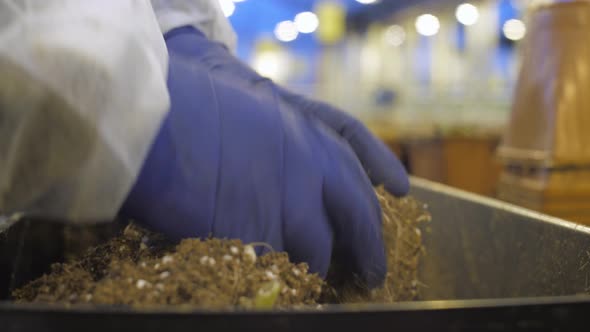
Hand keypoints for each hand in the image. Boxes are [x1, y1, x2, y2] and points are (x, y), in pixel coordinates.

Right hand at [120, 27, 408, 287]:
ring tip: (312, 284)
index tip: (394, 208)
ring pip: (317, 252)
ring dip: (314, 269)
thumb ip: (285, 143)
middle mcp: (312, 169)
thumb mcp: (256, 112)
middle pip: (356, 218)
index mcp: (310, 134)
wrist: (155, 118)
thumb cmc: (193, 106)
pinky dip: (277, 281)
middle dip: (369, 249)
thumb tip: (299, 176)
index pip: (358, 174)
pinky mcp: (259, 237)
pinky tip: (273, 287)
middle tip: (373, 273)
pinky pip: (277, 269)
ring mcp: (288, 204)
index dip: (375, 199)